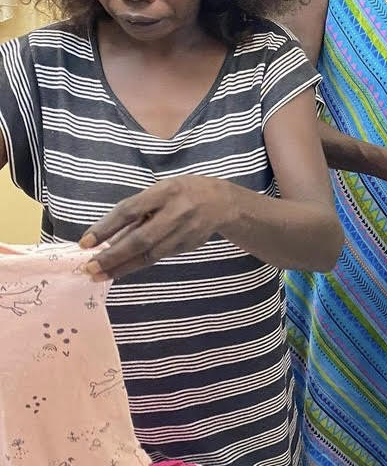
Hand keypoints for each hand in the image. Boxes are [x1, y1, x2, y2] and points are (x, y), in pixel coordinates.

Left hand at [80, 175, 229, 279]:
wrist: (223, 203)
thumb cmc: (184, 192)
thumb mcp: (162, 190)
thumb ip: (139, 210)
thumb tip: (108, 235)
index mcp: (165, 192)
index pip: (130, 210)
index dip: (106, 228)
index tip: (85, 243)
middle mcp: (176, 213)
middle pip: (140, 239)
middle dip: (112, 256)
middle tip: (89, 268)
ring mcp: (184, 232)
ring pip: (149, 254)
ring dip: (122, 267)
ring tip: (100, 275)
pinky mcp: (188, 246)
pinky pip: (159, 257)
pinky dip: (139, 264)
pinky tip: (123, 269)